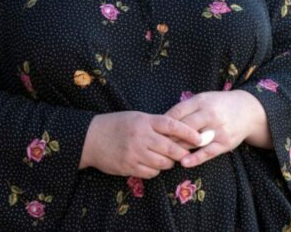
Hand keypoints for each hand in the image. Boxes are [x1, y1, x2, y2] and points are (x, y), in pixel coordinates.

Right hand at [79, 111, 201, 178]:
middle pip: (171, 148)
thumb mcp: (137, 117)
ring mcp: (135, 153)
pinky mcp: (129, 167)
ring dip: (169, 163)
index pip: (172, 125)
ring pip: (163, 164)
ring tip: (167, 159)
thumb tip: (179, 133)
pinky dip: (156, 171)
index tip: (200, 137)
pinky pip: (151, 173)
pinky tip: (153, 165)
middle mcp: (141, 137)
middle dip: (182, 153)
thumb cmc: (117, 124)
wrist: (91, 138)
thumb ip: (155, 124)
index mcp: (145, 121)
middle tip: (186, 153)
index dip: (188, 132)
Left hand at [164, 90, 270, 168]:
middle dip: (169, 137)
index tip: (155, 130)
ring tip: (167, 155)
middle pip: (183, 127)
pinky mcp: (225, 143)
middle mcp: (209, 114)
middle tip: (157, 145)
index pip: (177, 112)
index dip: (165, 123)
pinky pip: (208, 152)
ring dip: (179, 148)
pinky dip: (195, 158)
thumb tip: (164, 120)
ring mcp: (218, 129)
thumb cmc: (219, 105)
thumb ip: (186, 108)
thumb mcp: (203, 99)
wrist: (248, 110)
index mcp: (201, 101)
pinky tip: (184, 162)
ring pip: (194, 141)